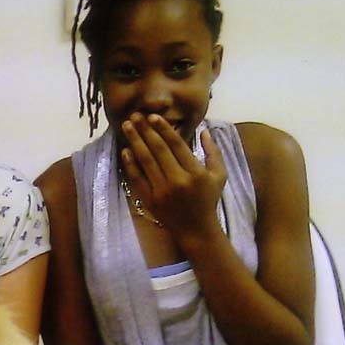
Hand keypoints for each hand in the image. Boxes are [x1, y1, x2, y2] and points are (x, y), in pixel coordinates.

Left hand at [120, 113, 227, 237]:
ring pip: (145, 161)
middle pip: (158, 150)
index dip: (163, 129)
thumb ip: (213, 152)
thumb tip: (204, 129)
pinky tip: (125, 150)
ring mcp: (161, 191)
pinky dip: (130, 164)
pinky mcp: (150, 200)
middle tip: (135, 115)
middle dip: (145, 131)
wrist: (196, 229)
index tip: (152, 116)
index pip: (177, 145)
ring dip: (135, 142)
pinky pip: (137, 179)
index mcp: (195, 172)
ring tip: (127, 126)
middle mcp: (177, 180)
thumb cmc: (208, 199)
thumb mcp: (219, 175)